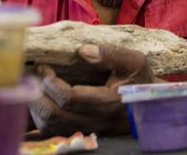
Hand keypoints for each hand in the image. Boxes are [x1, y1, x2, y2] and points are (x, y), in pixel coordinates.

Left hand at [31, 43, 156, 136]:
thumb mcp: (135, 62)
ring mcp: (88, 131)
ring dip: (36, 108)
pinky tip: (38, 104)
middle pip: (54, 116)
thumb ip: (111, 53)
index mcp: (108, 103)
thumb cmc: (140, 81)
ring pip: (50, 128)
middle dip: (38, 95)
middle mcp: (96, 122)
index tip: (45, 68)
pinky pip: (52, 135)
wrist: (150, 107)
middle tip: (36, 77)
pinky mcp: (82, 136)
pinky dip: (39, 121)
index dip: (51, 83)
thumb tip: (82, 50)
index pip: (69, 98)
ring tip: (36, 88)